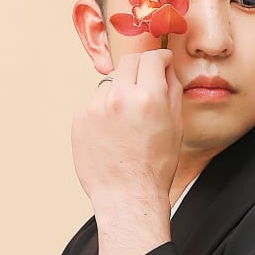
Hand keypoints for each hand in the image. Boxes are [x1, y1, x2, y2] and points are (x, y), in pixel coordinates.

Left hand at [72, 47, 181, 217]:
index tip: (161, 62)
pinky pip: (94, 104)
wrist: (128, 196)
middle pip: (128, 62)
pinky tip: (112, 134)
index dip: (160, 58)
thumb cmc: (155, 167)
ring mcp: (96, 108)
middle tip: (144, 82)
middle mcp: (120, 98)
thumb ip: (171, 91)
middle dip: (139, 67)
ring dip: (119, 92)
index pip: (152, 58)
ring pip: (110, 84)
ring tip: (126, 122)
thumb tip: (165, 69)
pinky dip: (103, 112)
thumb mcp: (175, 126)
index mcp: (149, 98)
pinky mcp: (80, 119)